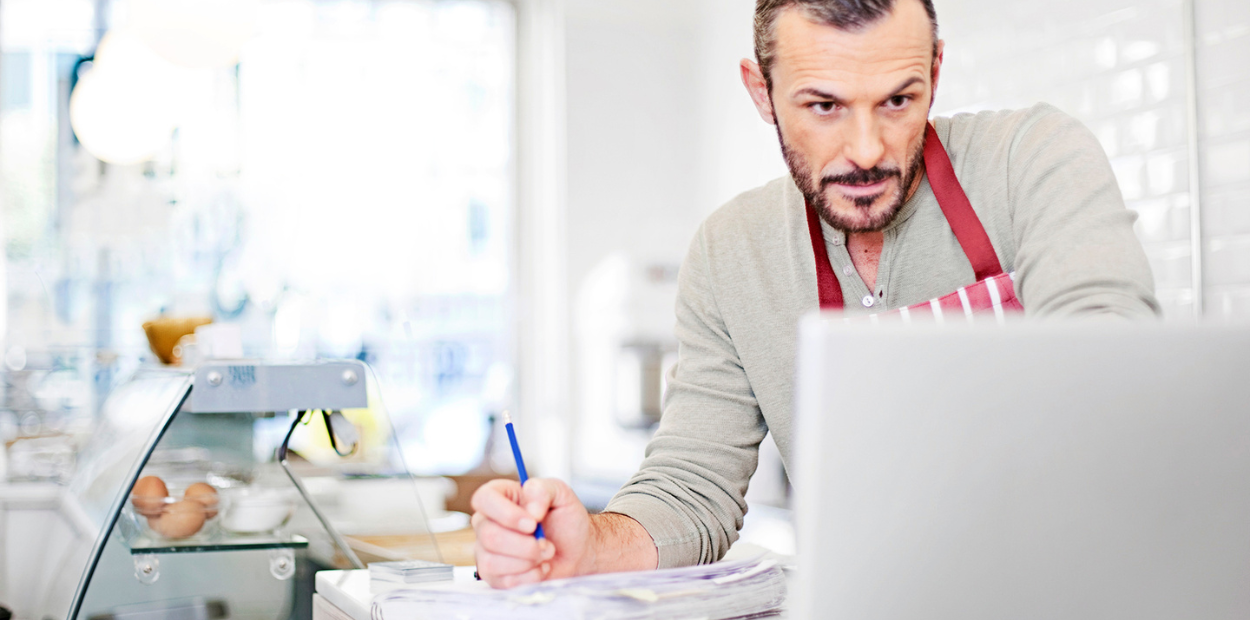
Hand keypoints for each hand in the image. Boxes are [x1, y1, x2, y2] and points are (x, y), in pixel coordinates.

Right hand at [470, 478, 591, 587]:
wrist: (576, 551)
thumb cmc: (565, 520)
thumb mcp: (561, 495)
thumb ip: (543, 490)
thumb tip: (530, 510)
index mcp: (500, 496)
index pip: (483, 499)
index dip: (506, 514)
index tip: (532, 524)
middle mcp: (487, 522)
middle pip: (489, 535)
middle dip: (525, 545)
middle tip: (546, 543)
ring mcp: (486, 550)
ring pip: (493, 561)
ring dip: (528, 561)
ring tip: (545, 554)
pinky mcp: (493, 575)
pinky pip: (503, 581)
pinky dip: (529, 576)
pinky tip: (539, 568)